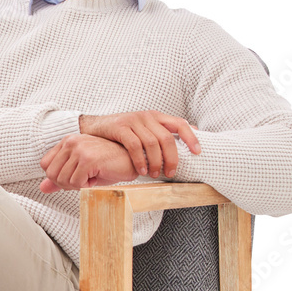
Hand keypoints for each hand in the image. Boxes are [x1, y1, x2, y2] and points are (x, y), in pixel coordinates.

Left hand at [39, 133, 140, 192]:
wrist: (133, 161)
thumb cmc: (108, 165)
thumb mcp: (80, 172)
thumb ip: (61, 178)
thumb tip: (42, 188)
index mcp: (67, 141)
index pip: (45, 165)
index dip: (57, 177)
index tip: (75, 176)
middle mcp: (71, 141)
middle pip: (51, 174)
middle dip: (66, 184)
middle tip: (84, 179)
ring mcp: (80, 149)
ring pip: (62, 180)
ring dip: (77, 185)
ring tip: (91, 177)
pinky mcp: (88, 159)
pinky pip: (76, 183)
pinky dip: (85, 186)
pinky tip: (96, 177)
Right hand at [78, 111, 200, 178]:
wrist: (93, 127)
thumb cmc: (122, 133)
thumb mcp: (144, 129)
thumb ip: (161, 133)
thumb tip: (190, 136)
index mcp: (156, 116)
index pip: (180, 124)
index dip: (191, 137)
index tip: (197, 152)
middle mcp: (147, 116)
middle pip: (167, 137)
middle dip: (171, 158)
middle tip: (171, 173)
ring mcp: (133, 121)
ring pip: (152, 143)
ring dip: (155, 162)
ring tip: (154, 174)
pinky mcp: (120, 127)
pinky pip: (134, 145)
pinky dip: (140, 159)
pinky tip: (141, 170)